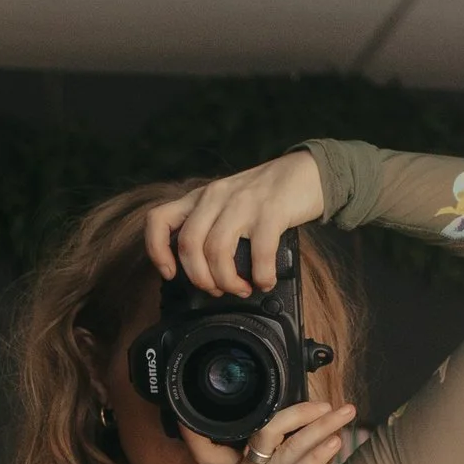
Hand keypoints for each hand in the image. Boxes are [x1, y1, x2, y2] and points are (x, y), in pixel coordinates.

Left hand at [144, 148, 324, 296]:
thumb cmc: (266, 195)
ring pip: (216, 251)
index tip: (170, 273)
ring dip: (227, 281)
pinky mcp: (271, 211)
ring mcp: (242, 203)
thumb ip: (210, 226)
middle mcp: (216, 197)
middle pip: (188, 244)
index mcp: (200, 198)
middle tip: (216, 290)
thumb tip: (201, 270)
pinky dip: (261, 276)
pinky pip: (258, 252)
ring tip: (241, 288)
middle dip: (200, 278)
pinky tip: (265, 281)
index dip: (156, 251)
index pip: (159, 219)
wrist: (307, 172)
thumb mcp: (227, 203)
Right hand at [221, 395, 357, 463]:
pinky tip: (335, 443)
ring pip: (290, 446)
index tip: (318, 408)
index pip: (266, 431)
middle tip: (332, 405)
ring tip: (344, 415)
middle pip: (273, 429)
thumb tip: (321, 452)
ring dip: (321, 427)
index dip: (293, 415)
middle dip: (305, 412)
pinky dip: (317, 455)